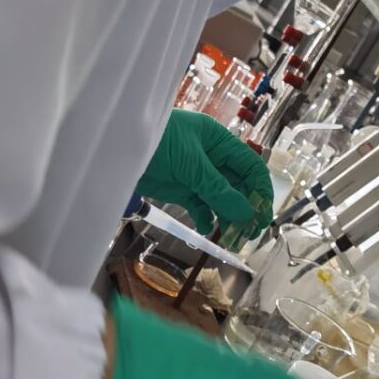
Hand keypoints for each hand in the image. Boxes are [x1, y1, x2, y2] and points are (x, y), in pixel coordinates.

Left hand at [137, 110, 272, 239]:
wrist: (115, 146)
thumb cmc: (155, 141)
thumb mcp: (190, 164)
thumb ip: (217, 190)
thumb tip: (245, 213)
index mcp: (218, 141)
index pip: (249, 166)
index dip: (260, 190)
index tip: (263, 214)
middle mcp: (211, 157)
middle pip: (238, 185)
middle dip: (245, 208)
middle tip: (249, 233)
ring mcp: (195, 173)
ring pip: (220, 198)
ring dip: (227, 217)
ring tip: (231, 238)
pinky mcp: (180, 188)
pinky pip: (200, 206)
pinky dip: (205, 218)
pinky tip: (206, 229)